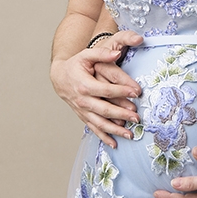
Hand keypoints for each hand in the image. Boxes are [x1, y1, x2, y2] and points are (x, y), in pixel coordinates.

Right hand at [50, 30, 143, 147]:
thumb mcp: (86, 55)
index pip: (106, 90)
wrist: (59, 77)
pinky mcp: (83, 116)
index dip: (122, 91)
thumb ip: (102, 53)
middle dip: (122, 114)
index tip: (136, 92)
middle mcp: (83, 100)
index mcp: (84, 85)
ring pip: (100, 123)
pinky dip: (104, 137)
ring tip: (130, 134)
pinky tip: (114, 143)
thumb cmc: (74, 65)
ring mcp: (82, 110)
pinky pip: (94, 128)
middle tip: (137, 116)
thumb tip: (116, 53)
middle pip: (104, 110)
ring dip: (115, 130)